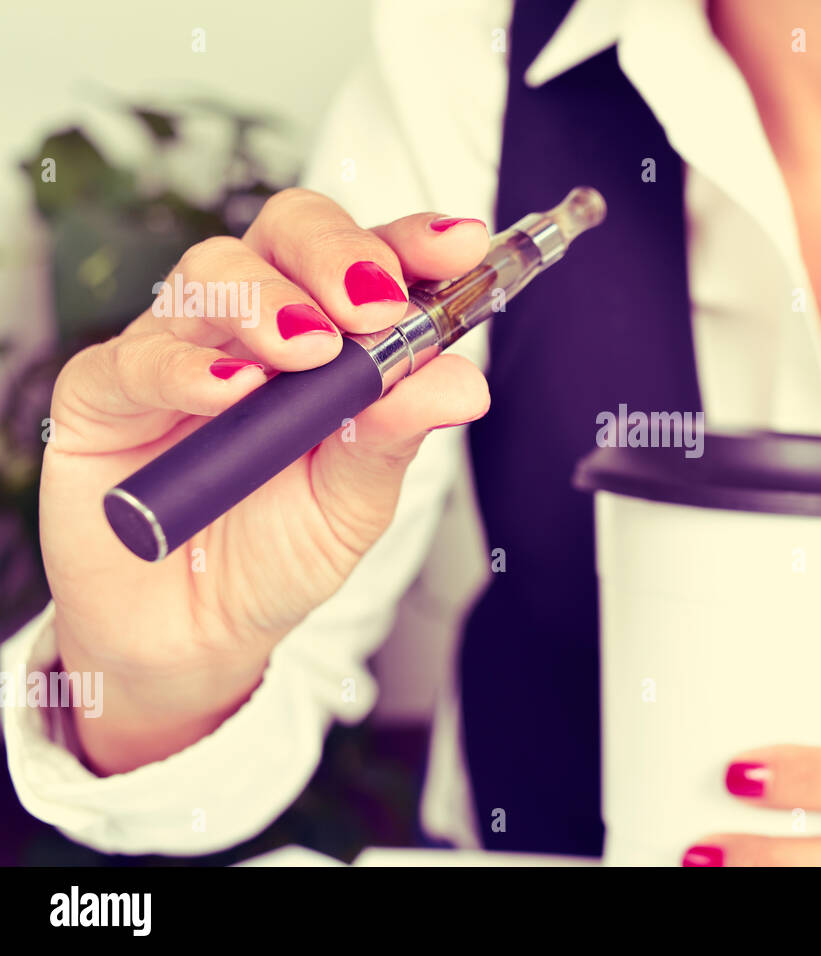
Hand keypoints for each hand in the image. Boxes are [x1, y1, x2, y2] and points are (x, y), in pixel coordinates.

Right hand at [41, 188, 490, 773]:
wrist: (193, 635)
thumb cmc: (278, 553)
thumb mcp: (355, 501)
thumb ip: (396, 435)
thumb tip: (463, 383)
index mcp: (327, 336)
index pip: (368, 258)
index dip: (412, 242)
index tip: (460, 247)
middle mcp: (252, 324)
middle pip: (287, 231)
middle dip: (337, 252)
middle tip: (370, 306)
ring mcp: (176, 348)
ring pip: (214, 271)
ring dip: (269, 303)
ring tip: (305, 353)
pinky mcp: (104, 394)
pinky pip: (137, 357)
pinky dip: (187, 367)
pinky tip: (228, 391)